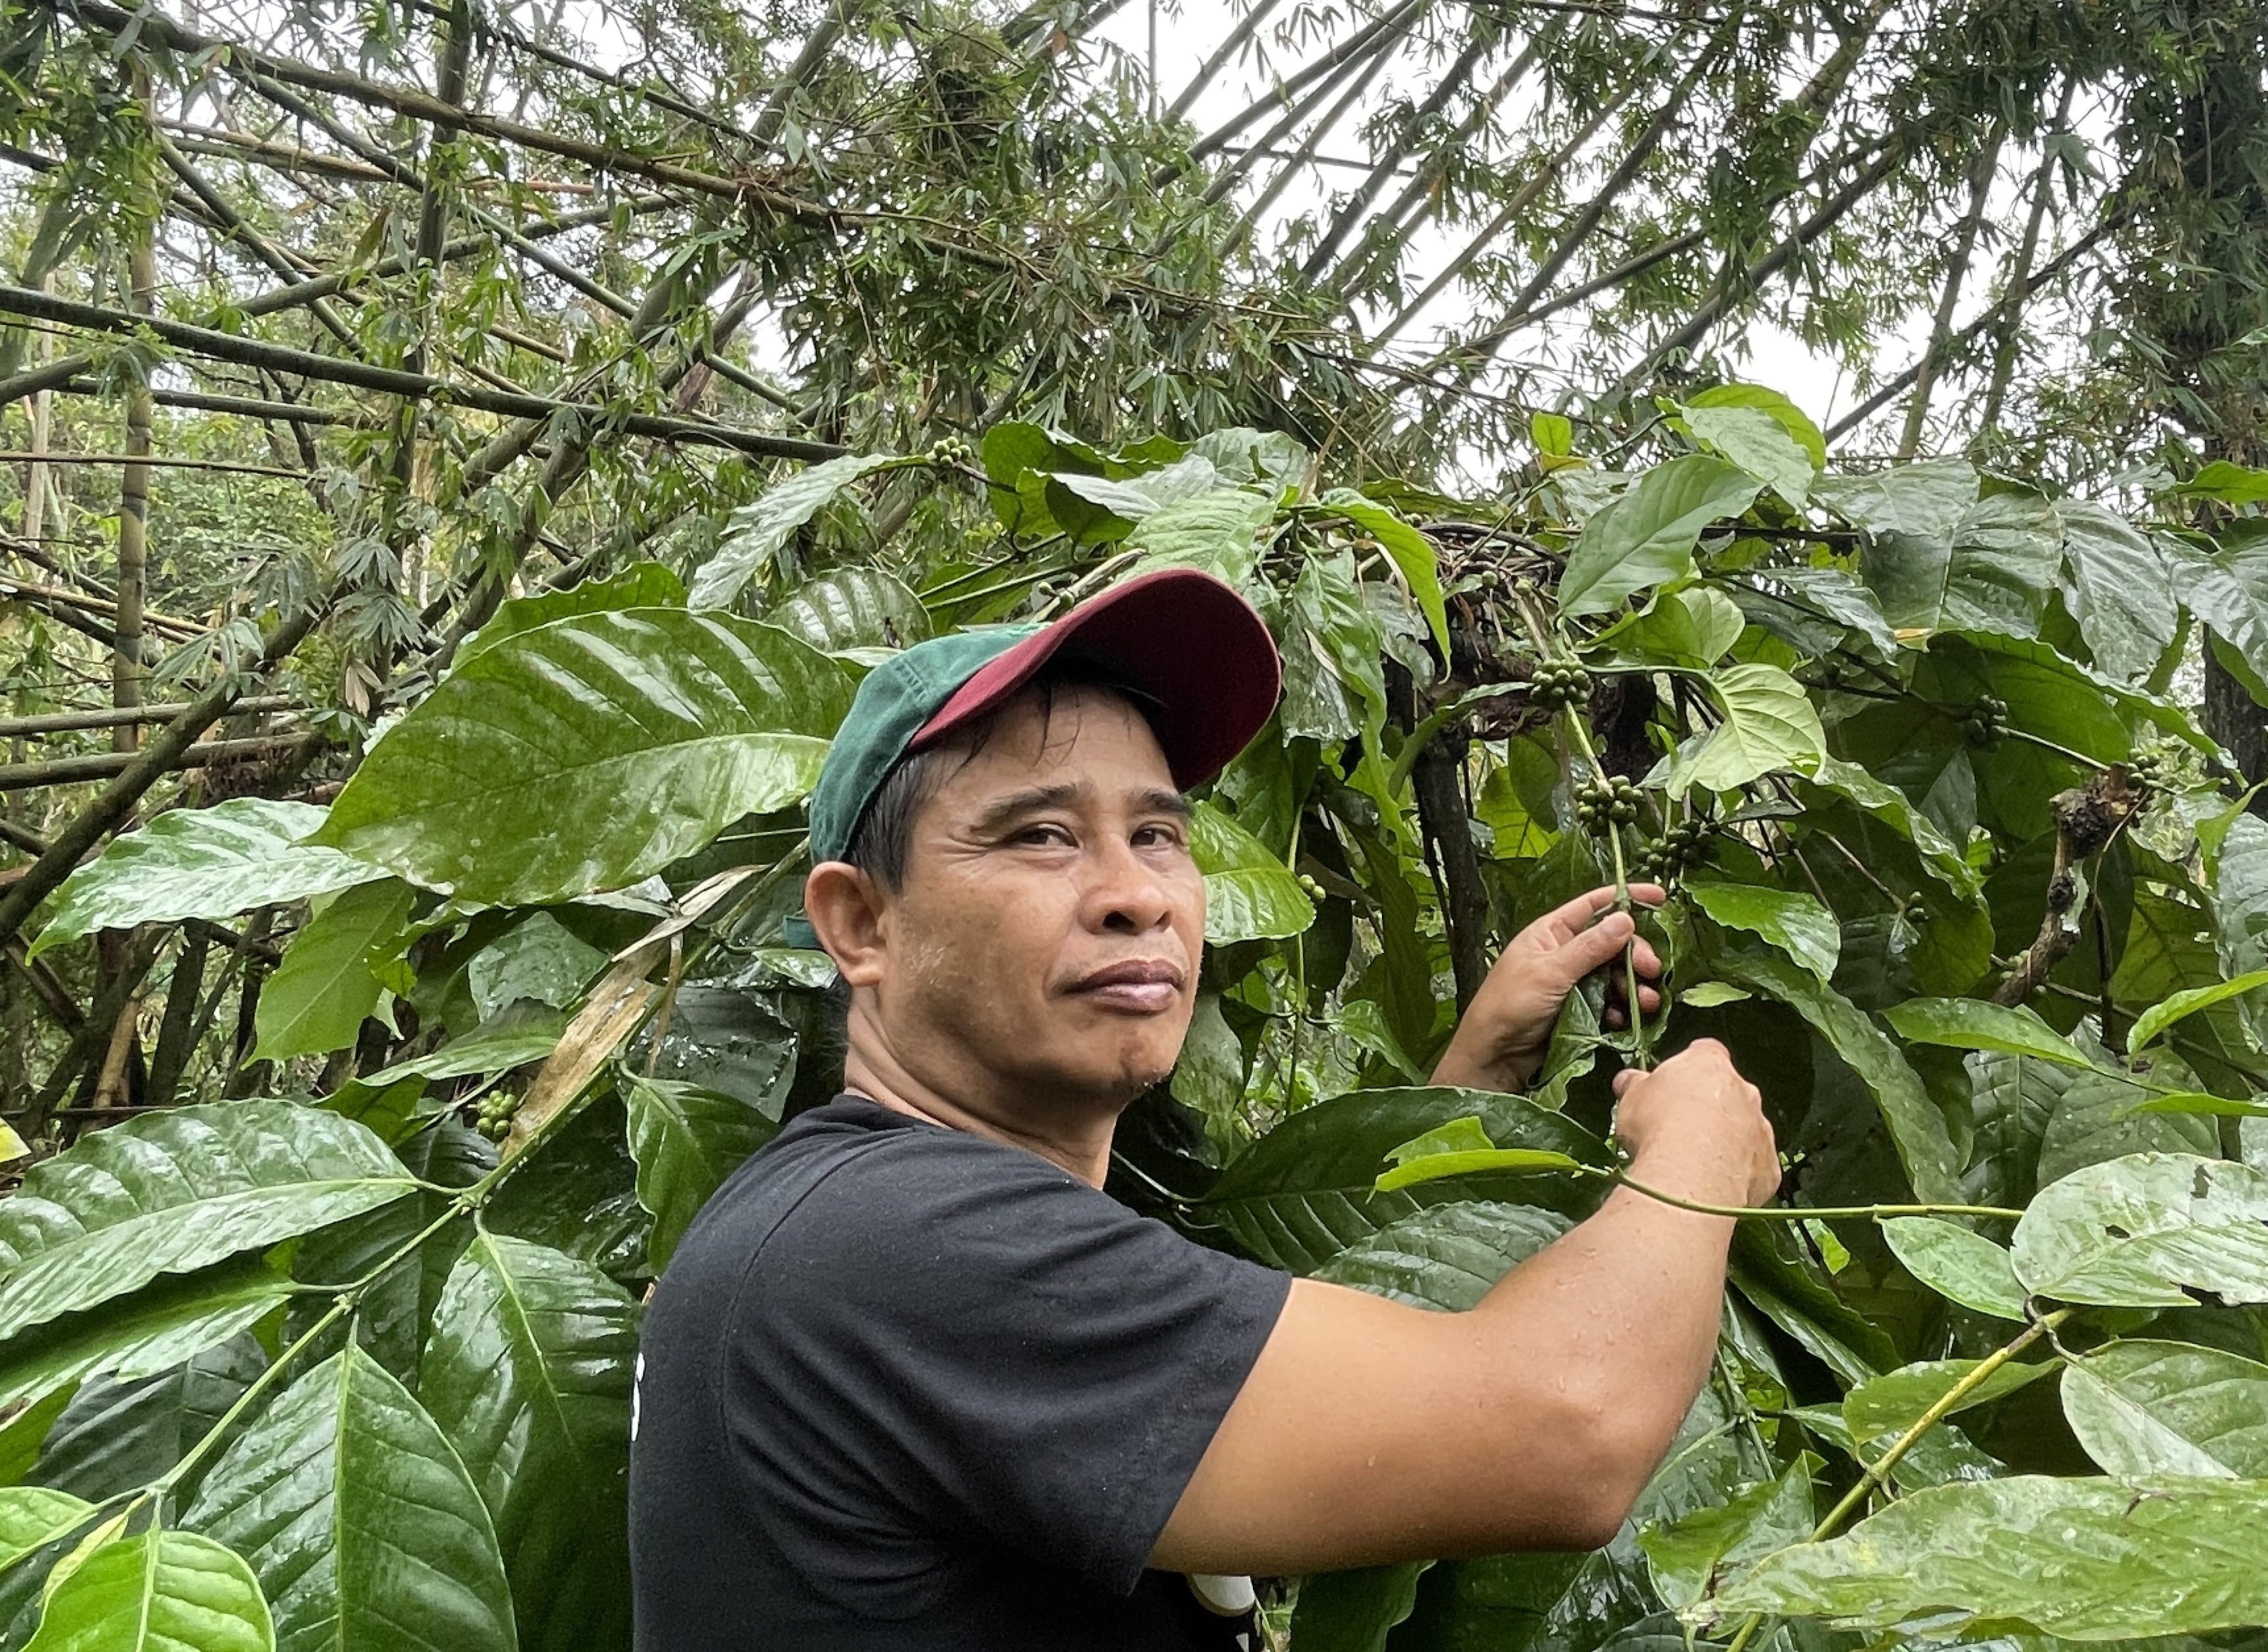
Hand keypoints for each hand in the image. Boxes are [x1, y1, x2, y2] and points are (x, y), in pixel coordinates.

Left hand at [1429, 884, 1664, 1093]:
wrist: (1494, 1056)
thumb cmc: (1509, 1005)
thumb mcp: (1550, 972)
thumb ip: (1590, 947)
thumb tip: (1625, 918)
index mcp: (1552, 932)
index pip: (1594, 905)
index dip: (1627, 898)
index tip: (1659, 897)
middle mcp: (1565, 952)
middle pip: (1613, 942)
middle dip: (1636, 954)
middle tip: (1651, 970)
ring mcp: (1574, 981)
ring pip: (1615, 974)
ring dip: (1633, 985)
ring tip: (1644, 1001)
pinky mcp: (1580, 1009)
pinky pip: (1610, 1002)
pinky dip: (1621, 1008)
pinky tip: (1623, 1018)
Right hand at [1611, 1039, 1779, 1208]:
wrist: (1689, 1175)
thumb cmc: (1657, 1125)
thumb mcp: (1632, 1098)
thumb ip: (1635, 1084)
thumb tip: (1627, 1079)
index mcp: (1710, 1064)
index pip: (1706, 1051)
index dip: (1690, 1066)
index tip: (1674, 1082)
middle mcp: (1745, 1091)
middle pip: (1730, 1092)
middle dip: (1711, 1106)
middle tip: (1682, 1128)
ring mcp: (1761, 1129)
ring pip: (1746, 1130)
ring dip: (1728, 1141)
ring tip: (1697, 1163)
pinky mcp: (1769, 1167)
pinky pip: (1755, 1166)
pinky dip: (1739, 1173)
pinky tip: (1714, 1185)